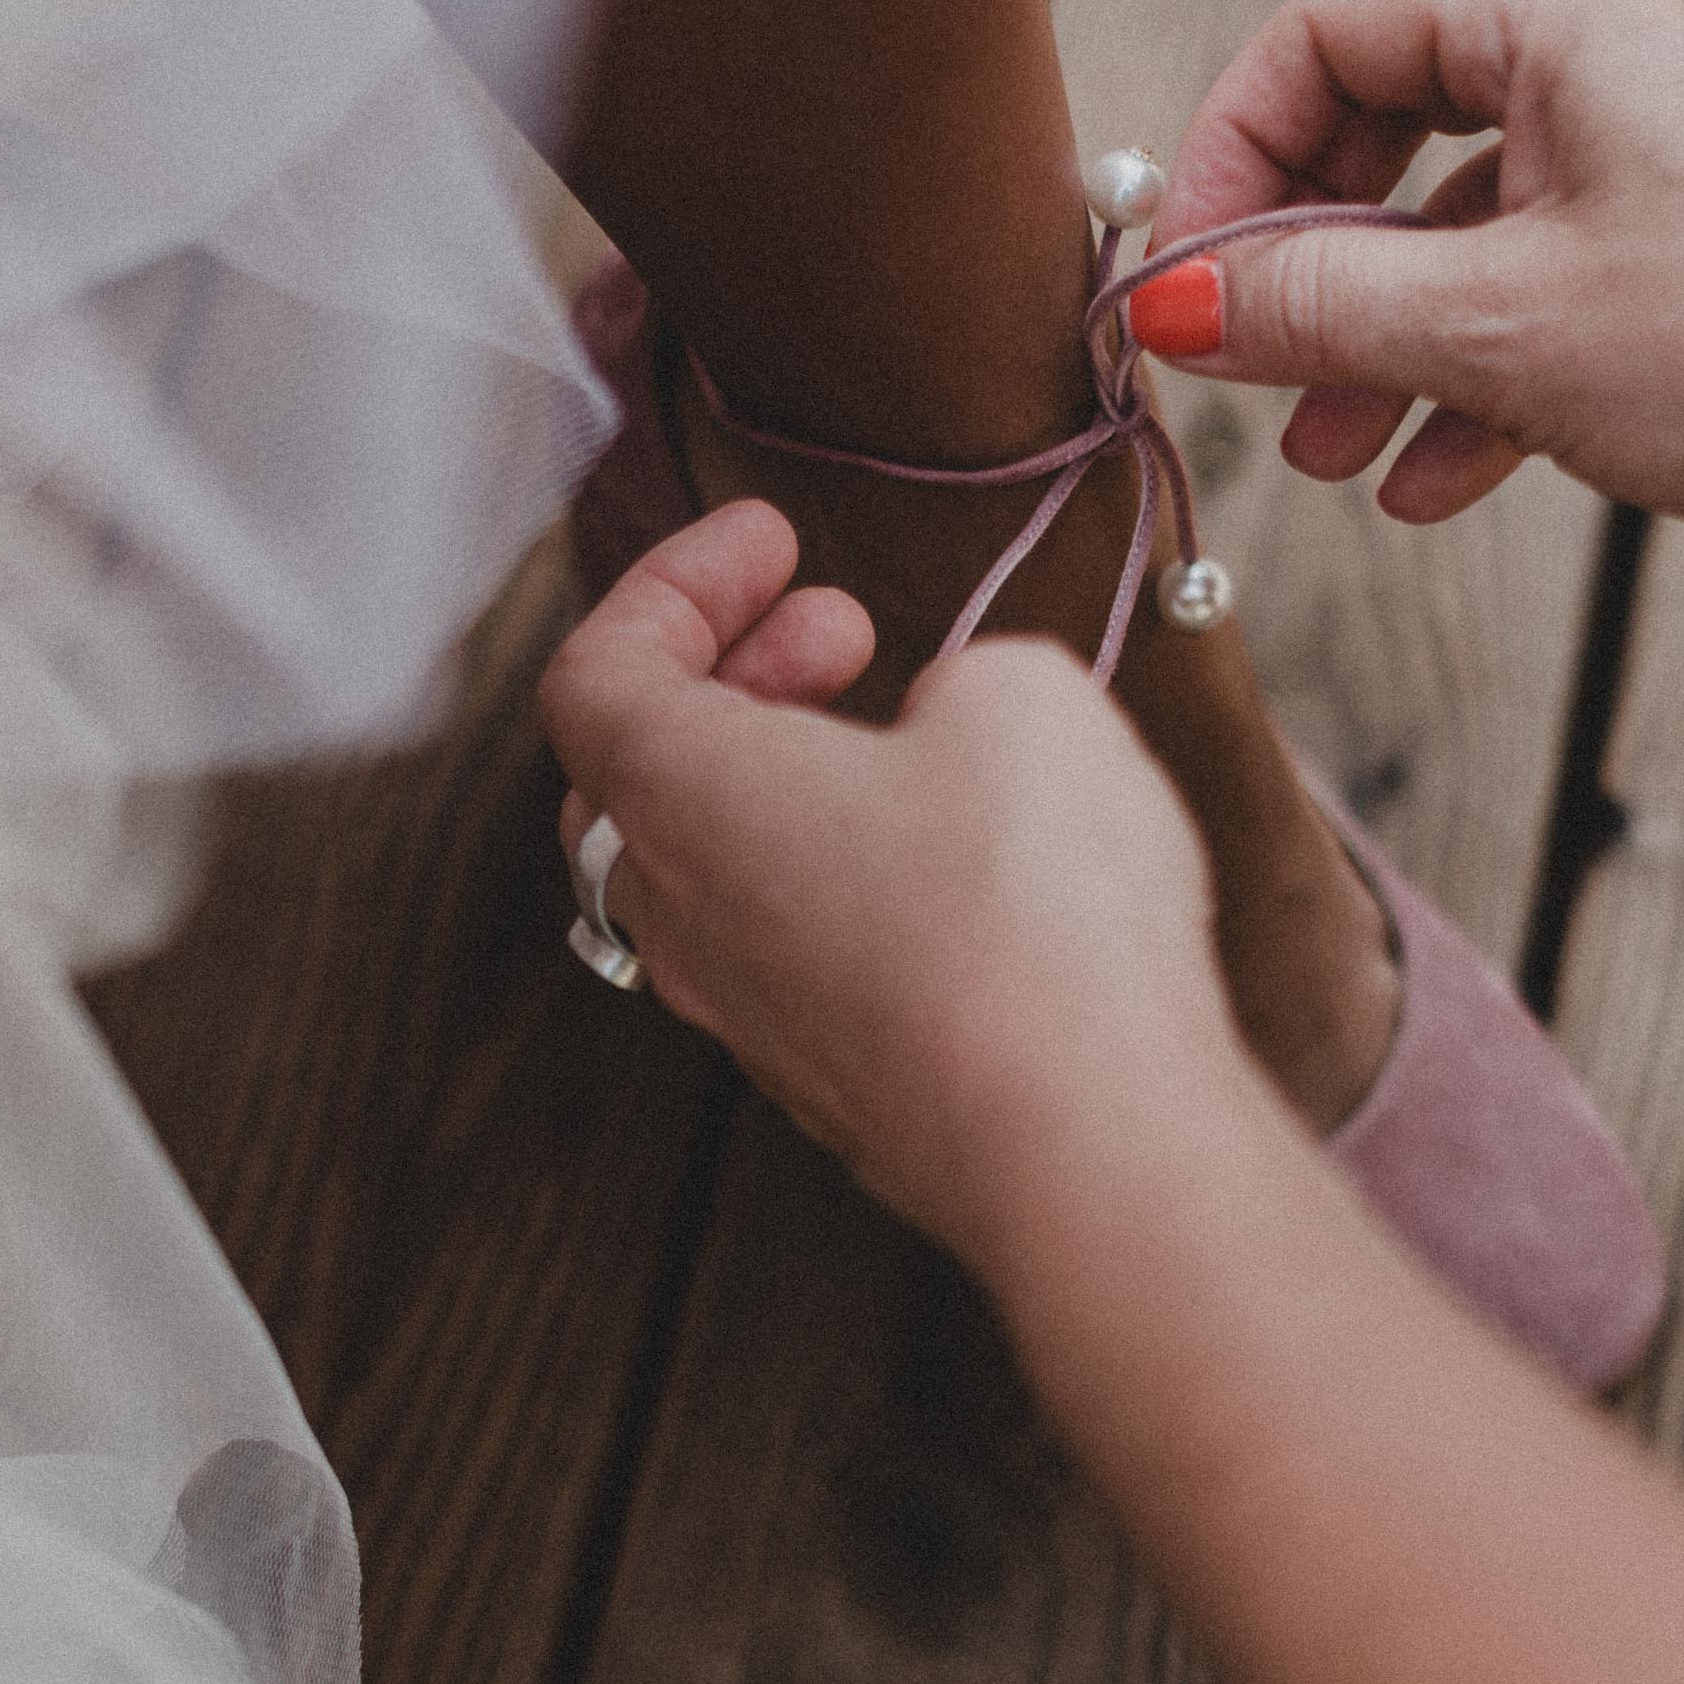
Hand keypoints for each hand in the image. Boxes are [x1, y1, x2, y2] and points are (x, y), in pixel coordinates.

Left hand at [539, 501, 1252, 1275]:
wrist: (1087, 1142)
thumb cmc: (1031, 913)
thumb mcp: (1019, 698)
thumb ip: (967, 680)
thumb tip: (959, 729)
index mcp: (681, 799)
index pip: (596, 675)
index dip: (671, 586)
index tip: (770, 540)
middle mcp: (685, 920)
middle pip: (638, 780)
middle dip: (733, 677)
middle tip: (836, 624)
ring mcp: (756, 1022)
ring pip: (717, 880)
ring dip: (792, 785)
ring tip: (913, 738)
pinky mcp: (835, 1092)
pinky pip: (800, 963)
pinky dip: (846, 884)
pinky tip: (962, 871)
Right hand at [1139, 0, 1683, 552]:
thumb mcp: (1496, 329)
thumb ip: (1316, 308)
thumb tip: (1174, 304)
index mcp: (1557, 7)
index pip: (1326, 33)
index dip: (1232, 153)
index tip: (1184, 278)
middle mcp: (1604, 44)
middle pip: (1382, 129)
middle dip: (1306, 270)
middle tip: (1247, 371)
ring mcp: (1651, 138)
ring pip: (1456, 224)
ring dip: (1378, 346)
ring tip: (1329, 458)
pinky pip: (1535, 281)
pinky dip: (1470, 373)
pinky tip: (1432, 480)